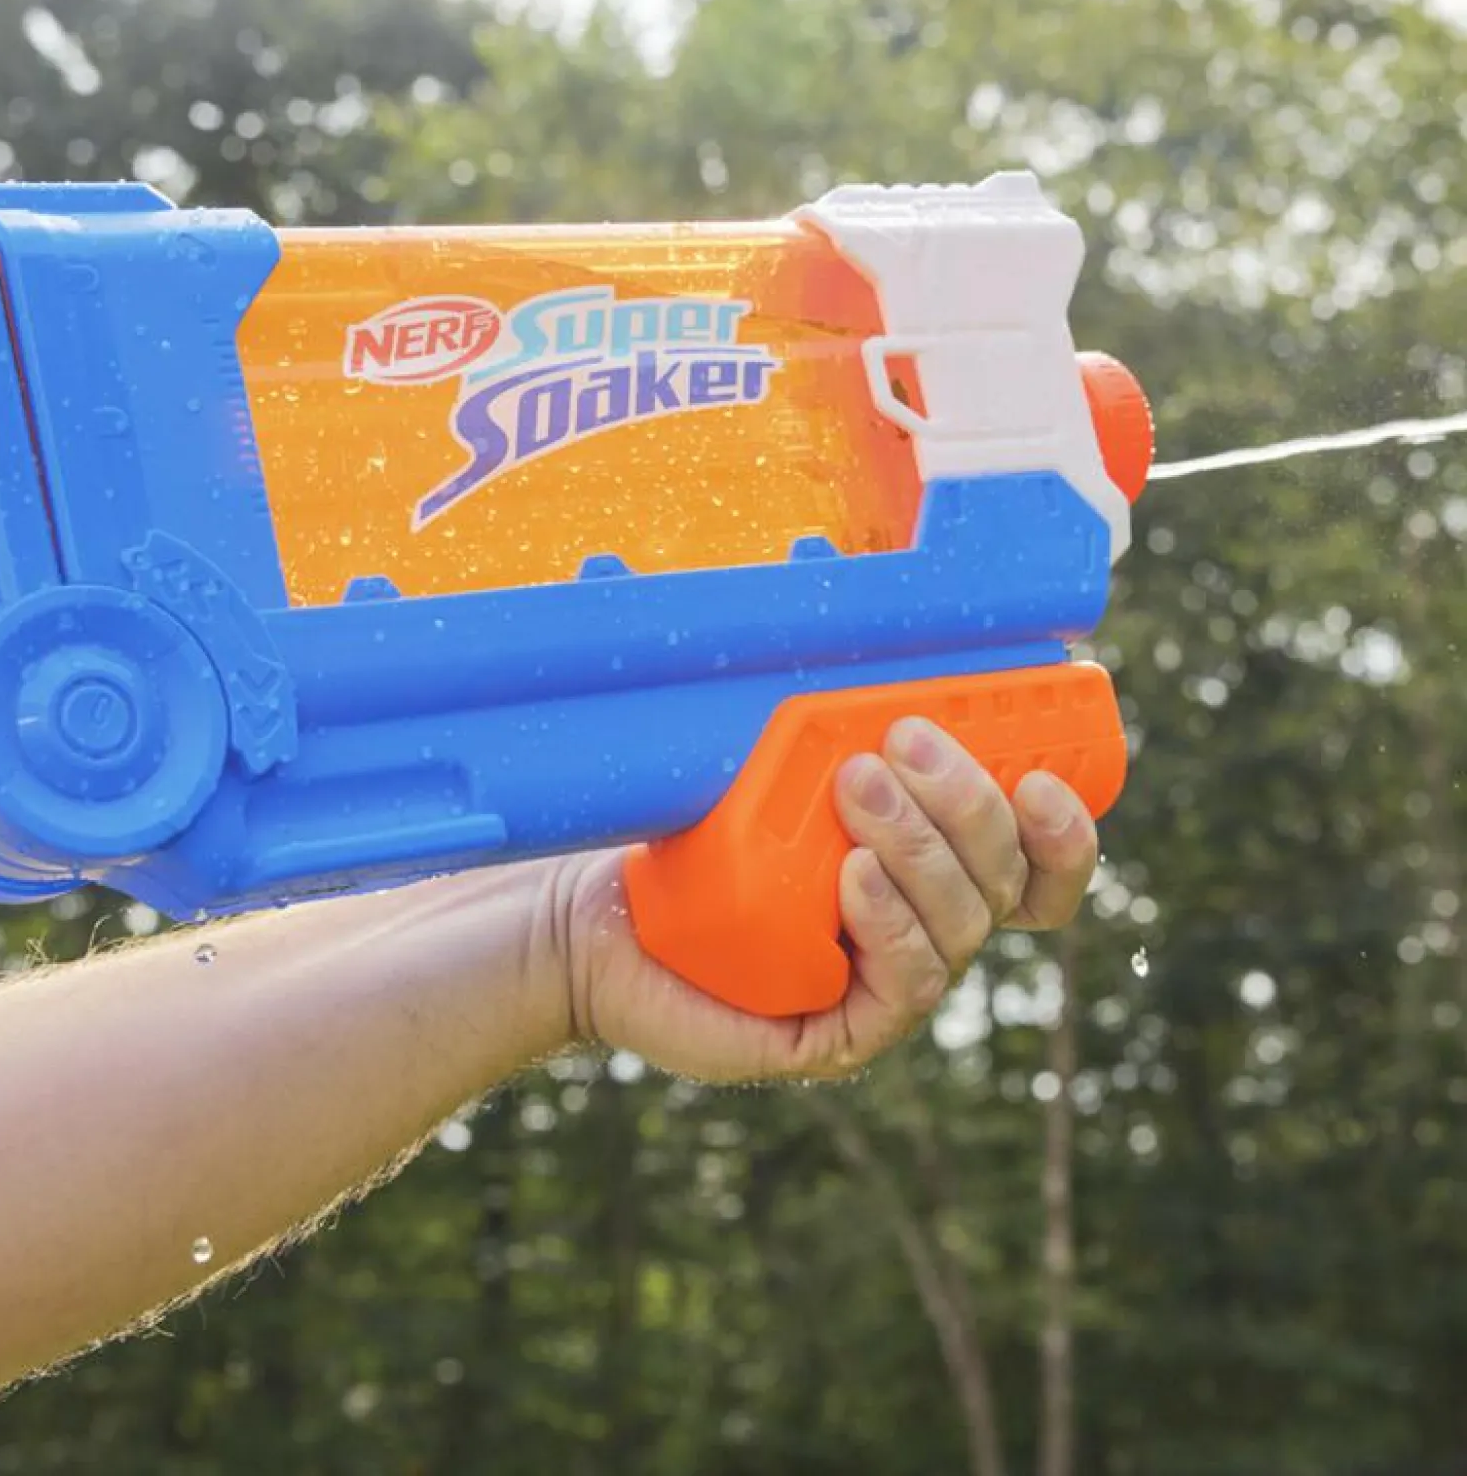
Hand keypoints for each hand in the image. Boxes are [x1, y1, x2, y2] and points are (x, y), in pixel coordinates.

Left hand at [547, 719, 1098, 1082]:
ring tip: (858, 786)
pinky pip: (897, 990)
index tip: (1041, 779)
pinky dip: (889, 928)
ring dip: (922, 852)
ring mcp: (879, 992)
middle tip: (905, 742)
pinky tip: (855, 880)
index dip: (1061, 838)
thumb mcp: (771, 759)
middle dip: (970, 808)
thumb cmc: (685, 828)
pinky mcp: (831, 1035)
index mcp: (928, 878)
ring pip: (957, 932)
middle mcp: (919, 936)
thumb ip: (832, 713)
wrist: (588, 914)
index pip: (1033, 873)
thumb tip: (866, 615)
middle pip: (1000, 888)